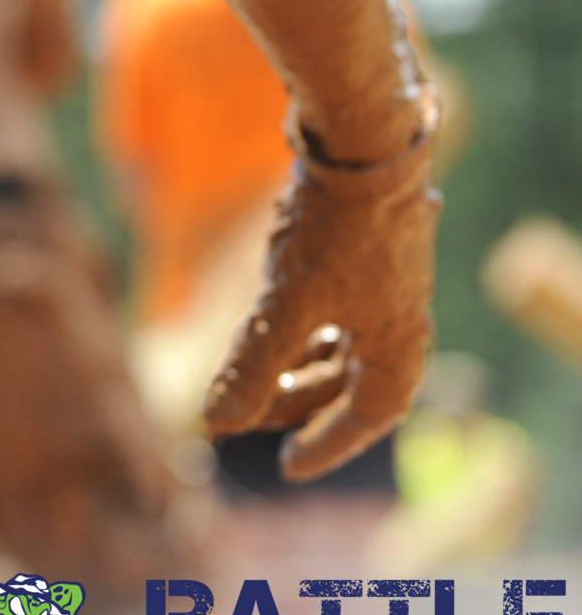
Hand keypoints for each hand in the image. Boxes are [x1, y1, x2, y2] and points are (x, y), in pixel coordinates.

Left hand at [202, 117, 438, 481]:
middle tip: (234, 416)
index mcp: (398, 346)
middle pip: (344, 384)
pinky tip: (264, 329)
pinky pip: (332, 313)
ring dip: (288, 366)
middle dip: (288, 403)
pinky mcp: (363, 258)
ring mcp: (384, 289)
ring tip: (239, 378)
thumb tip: (214, 424)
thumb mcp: (286, 307)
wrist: (361, 146)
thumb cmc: (333, 231)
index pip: (369, 417)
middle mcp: (400, 323)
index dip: (328, 444)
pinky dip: (296, 330)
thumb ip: (252, 367)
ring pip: (334, 347)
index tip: (287, 468)